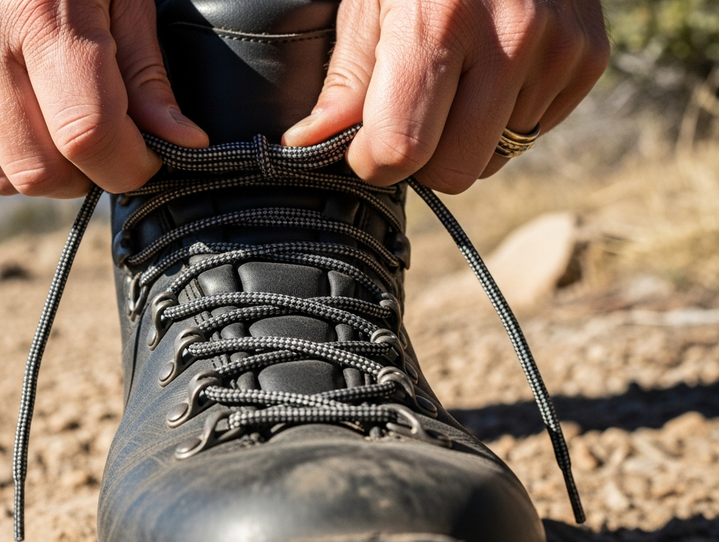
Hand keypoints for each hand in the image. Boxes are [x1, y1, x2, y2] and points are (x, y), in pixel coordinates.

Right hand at [0, 0, 207, 197]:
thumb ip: (144, 71)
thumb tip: (182, 142)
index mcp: (39, 16)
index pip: (88, 136)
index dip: (129, 165)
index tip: (146, 157)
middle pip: (42, 171)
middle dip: (88, 173)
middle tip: (104, 140)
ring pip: (1, 177)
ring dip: (44, 169)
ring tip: (59, 122)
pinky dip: (2, 156)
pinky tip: (18, 114)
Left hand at [282, 0, 609, 193]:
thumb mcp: (369, 2)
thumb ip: (345, 82)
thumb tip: (307, 145)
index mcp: (439, 23)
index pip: (401, 150)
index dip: (372, 159)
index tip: (365, 143)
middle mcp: (509, 38)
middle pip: (454, 172)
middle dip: (422, 158)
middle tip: (410, 112)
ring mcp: (558, 50)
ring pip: (495, 158)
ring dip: (466, 136)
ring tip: (458, 74)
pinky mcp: (589, 57)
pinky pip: (532, 133)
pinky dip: (506, 115)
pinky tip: (495, 65)